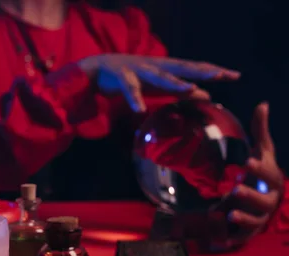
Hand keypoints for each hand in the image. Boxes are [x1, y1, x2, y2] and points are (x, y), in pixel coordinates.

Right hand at [77, 54, 239, 111]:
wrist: (100, 68)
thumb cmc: (134, 77)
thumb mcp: (160, 85)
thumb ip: (181, 90)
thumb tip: (207, 95)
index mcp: (167, 68)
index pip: (195, 68)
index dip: (214, 71)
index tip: (235, 76)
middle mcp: (157, 66)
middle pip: (183, 68)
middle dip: (201, 72)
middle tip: (220, 75)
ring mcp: (140, 71)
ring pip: (159, 77)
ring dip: (173, 83)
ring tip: (189, 89)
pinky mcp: (122, 78)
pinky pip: (130, 90)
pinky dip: (134, 99)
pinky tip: (139, 110)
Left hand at [230, 103, 283, 235]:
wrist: (268, 197)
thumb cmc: (264, 172)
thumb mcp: (263, 151)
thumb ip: (260, 131)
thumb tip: (262, 104)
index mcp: (273, 179)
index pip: (269, 173)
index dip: (259, 168)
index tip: (246, 161)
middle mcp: (269, 199)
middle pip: (263, 200)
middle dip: (250, 195)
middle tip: (235, 189)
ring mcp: (260, 216)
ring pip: (256, 221)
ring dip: (243, 219)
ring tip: (229, 215)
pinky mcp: (249, 230)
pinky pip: (242, 237)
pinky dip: (232, 240)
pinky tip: (220, 241)